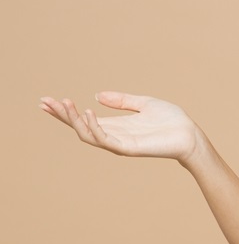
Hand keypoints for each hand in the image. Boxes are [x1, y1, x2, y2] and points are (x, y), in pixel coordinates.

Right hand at [39, 92, 201, 162]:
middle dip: (62, 115)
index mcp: (115, 125)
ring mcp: (119, 143)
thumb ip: (121, 100)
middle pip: (79, 127)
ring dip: (74, 119)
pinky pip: (105, 139)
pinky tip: (88, 112)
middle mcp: (113, 135)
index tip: (45, 101)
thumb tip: (97, 95)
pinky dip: (94, 127)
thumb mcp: (143, 103)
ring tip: (64, 104)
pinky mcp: (128, 148)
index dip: (64, 112)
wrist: (189, 134)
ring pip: (87, 134)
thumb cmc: (170, 120)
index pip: (83, 119)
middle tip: (44, 102)